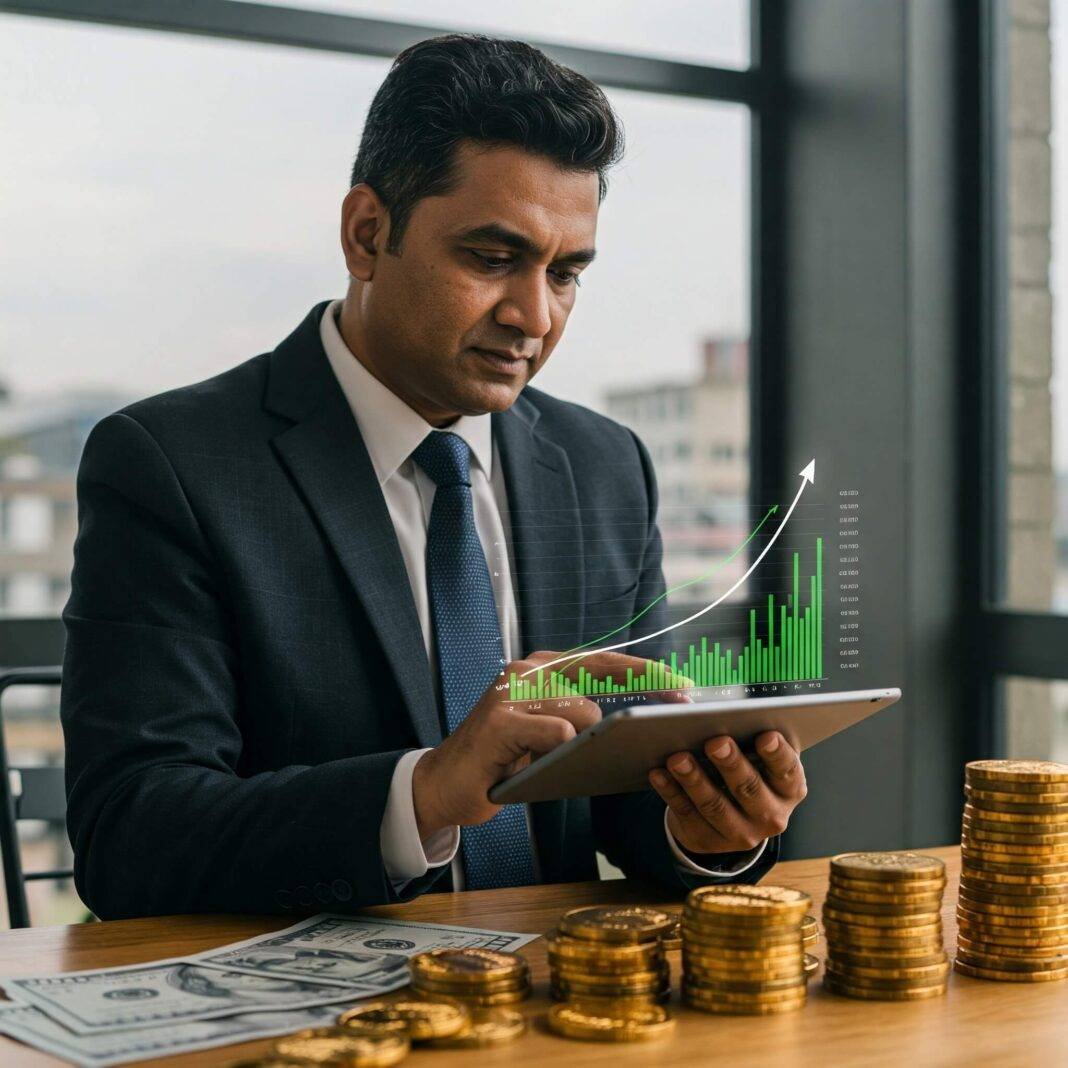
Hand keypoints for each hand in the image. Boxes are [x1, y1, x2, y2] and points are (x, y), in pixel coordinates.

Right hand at [412, 650, 690, 838]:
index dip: (645, 670)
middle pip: (602, 669)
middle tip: (683, 698)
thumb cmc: (503, 762)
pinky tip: (540, 761)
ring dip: (586, 740)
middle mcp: (527, 670)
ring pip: (583, 708)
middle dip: (647, 683)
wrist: (443, 785)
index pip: (602, 661)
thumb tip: (639, 723)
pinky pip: (557, 731)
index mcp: (542, 669)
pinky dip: (560, 748)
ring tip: (562, 758)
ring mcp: (511, 691)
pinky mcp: (500, 720)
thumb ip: (582, 719)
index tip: (684, 684)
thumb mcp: (548, 734)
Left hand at [648, 732, 806, 856]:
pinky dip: (671, 792)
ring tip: (678, 758)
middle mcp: (771, 815)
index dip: (777, 754)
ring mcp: (741, 833)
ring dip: (694, 780)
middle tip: (715, 742)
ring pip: (715, 806)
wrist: (732, 815)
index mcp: (790, 789)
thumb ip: (742, 729)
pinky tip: (659, 773)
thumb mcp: (755, 752)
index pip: (788, 771)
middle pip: (749, 789)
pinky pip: (687, 814)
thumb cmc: (746, 768)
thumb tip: (699, 704)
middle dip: (731, 764)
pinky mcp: (708, 840)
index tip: (766, 735)